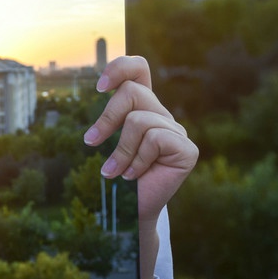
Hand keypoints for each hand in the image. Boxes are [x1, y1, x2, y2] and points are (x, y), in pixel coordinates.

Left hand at [84, 56, 198, 224]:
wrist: (128, 210)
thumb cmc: (116, 174)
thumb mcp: (109, 139)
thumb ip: (113, 114)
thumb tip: (104, 88)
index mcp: (143, 107)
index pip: (139, 68)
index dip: (120, 68)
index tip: (99, 88)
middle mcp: (161, 115)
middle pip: (132, 92)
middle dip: (107, 118)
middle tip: (90, 141)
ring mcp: (177, 132)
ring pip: (138, 120)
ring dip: (120, 150)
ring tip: (115, 171)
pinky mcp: (187, 149)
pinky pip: (153, 139)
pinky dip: (137, 160)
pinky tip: (135, 175)